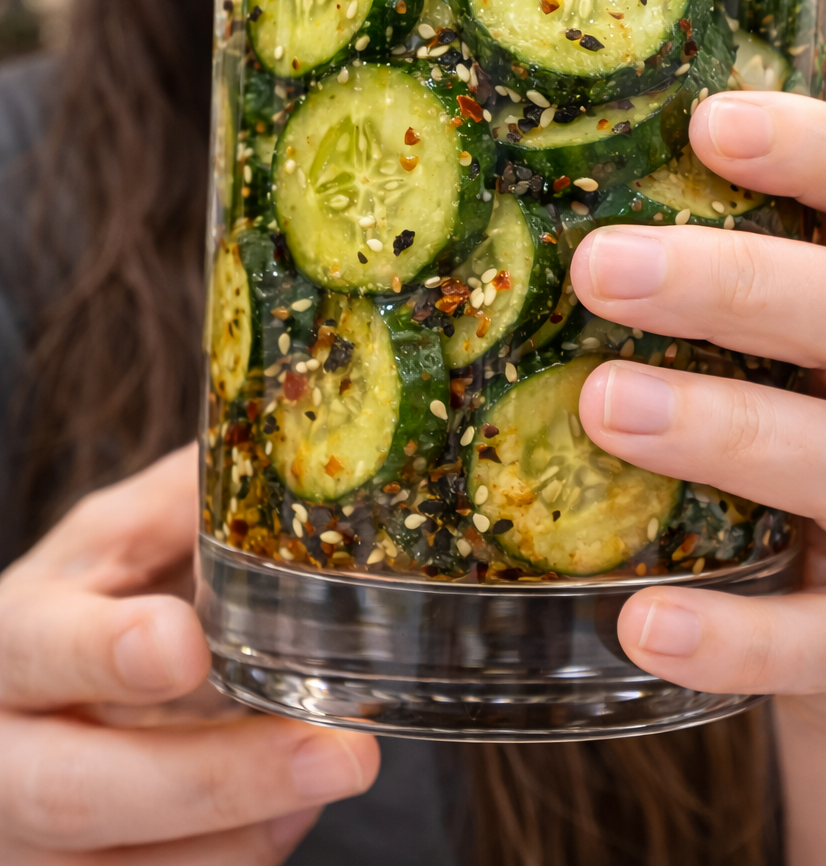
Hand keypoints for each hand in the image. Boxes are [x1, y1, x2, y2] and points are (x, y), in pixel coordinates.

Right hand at [0, 446, 377, 862]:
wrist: (24, 708)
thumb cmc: (83, 607)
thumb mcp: (113, 541)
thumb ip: (186, 503)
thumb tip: (300, 449)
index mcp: (7, 641)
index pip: (38, 650)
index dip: (105, 654)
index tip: (186, 645)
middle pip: (82, 793)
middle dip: (219, 780)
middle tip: (344, 754)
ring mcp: (24, 845)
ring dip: (248, 829)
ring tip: (338, 770)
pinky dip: (238, 857)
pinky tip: (293, 810)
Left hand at [571, 90, 825, 718]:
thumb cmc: (758, 454)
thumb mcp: (740, 358)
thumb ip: (663, 297)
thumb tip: (473, 210)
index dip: (814, 145)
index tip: (708, 122)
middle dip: (734, 284)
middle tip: (599, 268)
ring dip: (727, 430)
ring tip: (603, 409)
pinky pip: (825, 638)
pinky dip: (735, 633)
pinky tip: (640, 624)